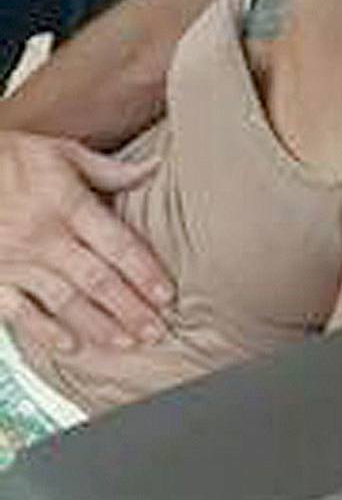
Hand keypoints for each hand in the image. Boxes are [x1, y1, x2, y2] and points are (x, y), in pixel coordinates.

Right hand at [0, 132, 170, 354]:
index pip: (117, 244)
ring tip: (126, 343)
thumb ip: (108, 169)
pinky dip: (44, 332)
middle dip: (130, 309)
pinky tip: (69, 347)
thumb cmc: (5, 160)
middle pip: (97, 279)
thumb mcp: (58, 153)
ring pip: (65, 300)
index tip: (167, 295)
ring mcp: (16, 262)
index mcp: (67, 205)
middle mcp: (44, 237)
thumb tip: (155, 168)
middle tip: (157, 330)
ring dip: (98, 325)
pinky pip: (19, 312)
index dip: (145, 272)